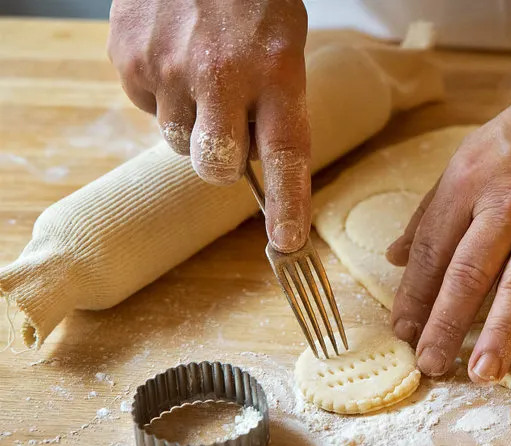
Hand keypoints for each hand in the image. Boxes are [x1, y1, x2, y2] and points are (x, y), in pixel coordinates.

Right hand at [107, 0, 310, 250]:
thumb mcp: (283, 46)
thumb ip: (274, 108)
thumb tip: (260, 174)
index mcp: (276, 70)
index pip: (286, 156)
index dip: (288, 205)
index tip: (286, 241)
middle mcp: (222, 74)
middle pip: (216, 167)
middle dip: (222, 163)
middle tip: (226, 132)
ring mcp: (169, 66)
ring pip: (178, 143)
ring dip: (191, 123)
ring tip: (198, 74)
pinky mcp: (129, 58)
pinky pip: (147, 108)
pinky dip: (161, 93)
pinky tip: (171, 54)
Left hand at [386, 78, 510, 382]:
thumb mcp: (465, 164)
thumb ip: (430, 216)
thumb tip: (392, 259)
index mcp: (467, 186)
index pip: (433, 250)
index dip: (415, 296)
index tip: (403, 334)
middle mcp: (508, 202)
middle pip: (471, 271)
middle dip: (447, 322)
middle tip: (432, 365)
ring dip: (502, 329)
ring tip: (484, 370)